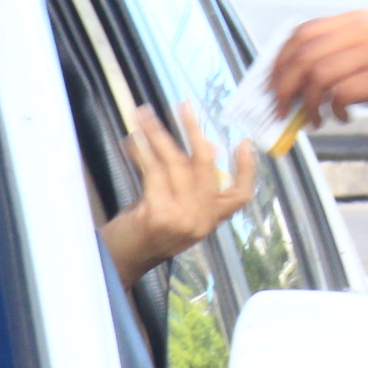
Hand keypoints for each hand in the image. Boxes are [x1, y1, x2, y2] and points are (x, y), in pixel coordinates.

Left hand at [100, 103, 255, 286]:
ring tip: (144, 115)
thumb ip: (190, 185)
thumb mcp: (175, 210)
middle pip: (205, 166)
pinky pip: (153, 172)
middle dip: (193, 130)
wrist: (121, 262)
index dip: (246, 169)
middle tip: (184, 106)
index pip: (239, 196)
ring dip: (157, 133)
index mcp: (211, 221)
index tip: (244, 142)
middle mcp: (202, 221)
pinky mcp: (160, 215)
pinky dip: (142, 151)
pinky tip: (133, 138)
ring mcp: (183, 219)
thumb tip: (208, 146)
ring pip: (175, 163)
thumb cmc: (146, 232)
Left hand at [271, 11, 367, 127]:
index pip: (303, 32)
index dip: (281, 59)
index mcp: (353, 21)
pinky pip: (343, 93)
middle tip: (283, 108)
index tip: (272, 83)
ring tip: (314, 118)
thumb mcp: (359, 54)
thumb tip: (286, 83)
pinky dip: (334, 109)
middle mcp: (362, 30)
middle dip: (286, 86)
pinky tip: (341, 117)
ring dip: (310, 103)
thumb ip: (327, 58)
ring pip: (320, 74)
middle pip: (306, 54)